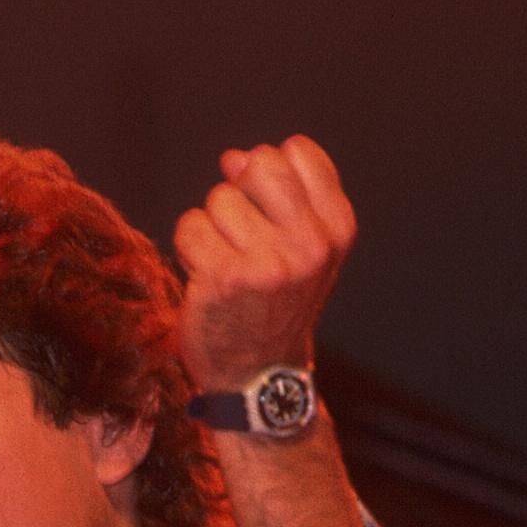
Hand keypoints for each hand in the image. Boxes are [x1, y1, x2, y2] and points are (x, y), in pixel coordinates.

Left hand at [172, 135, 356, 390]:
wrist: (258, 374)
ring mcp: (269, 262)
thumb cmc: (274, 302)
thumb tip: (234, 157)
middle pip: (258, 164)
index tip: (270, 215)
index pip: (297, 151)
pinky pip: (190, 227)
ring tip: (226, 265)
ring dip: (212, 227)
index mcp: (337, 228)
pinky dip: (189, 248)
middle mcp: (310, 244)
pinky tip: (206, 278)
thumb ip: (282, 194)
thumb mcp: (304, 246)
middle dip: (239, 192)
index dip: (269, 176)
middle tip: (243, 238)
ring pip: (219, 198)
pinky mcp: (225, 278)